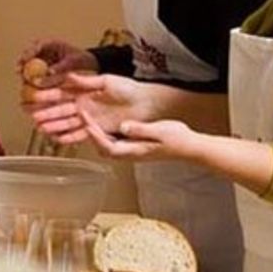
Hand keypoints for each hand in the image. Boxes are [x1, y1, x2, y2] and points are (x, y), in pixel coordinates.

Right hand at [17, 38, 97, 85]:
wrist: (88, 65)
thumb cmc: (82, 59)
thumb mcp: (73, 62)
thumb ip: (60, 67)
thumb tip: (49, 72)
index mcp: (51, 44)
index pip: (36, 45)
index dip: (28, 53)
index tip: (24, 61)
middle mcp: (44, 51)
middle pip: (28, 55)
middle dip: (22, 64)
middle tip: (18, 72)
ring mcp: (42, 61)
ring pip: (29, 66)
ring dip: (26, 74)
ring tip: (23, 83)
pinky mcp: (43, 71)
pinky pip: (35, 75)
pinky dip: (33, 81)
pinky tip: (30, 88)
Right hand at [24, 72, 154, 145]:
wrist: (146, 103)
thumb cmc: (128, 88)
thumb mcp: (106, 81)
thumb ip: (85, 80)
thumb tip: (67, 76)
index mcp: (83, 90)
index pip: (60, 92)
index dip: (46, 94)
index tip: (33, 94)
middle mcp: (83, 105)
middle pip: (60, 109)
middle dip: (44, 111)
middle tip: (29, 113)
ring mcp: (89, 118)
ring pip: (66, 122)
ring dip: (52, 124)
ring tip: (38, 126)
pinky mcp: (96, 130)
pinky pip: (79, 134)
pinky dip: (68, 137)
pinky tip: (56, 138)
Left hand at [82, 110, 203, 161]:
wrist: (190, 147)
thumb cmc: (177, 140)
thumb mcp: (159, 131)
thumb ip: (140, 130)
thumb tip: (124, 127)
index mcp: (134, 151)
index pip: (107, 147)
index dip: (94, 136)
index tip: (87, 122)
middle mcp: (130, 154)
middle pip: (102, 149)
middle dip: (90, 134)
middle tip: (83, 117)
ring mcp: (132, 152)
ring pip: (107, 146)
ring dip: (96, 134)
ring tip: (88, 119)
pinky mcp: (134, 147)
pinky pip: (114, 143)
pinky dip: (104, 134)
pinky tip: (102, 123)